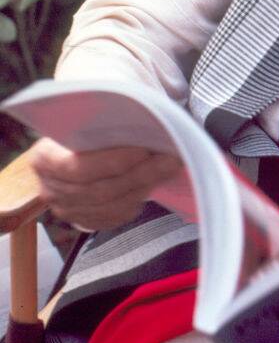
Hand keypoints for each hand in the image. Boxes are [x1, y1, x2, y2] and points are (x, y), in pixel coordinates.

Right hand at [29, 137, 182, 229]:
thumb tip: (142, 122)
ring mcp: (67, 209)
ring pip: (112, 205)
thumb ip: (101, 124)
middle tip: (170, 158)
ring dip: (145, 186)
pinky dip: (138, 200)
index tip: (143, 148)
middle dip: (139, 173)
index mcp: (44, 158)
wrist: (76, 149)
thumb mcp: (84, 120)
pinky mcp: (85, 221)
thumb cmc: (83, 129)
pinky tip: (154, 183)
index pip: (78, 167)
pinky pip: (116, 216)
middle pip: (100, 189)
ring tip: (169, 167)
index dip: (112, 161)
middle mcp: (51, 189)